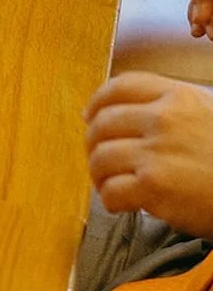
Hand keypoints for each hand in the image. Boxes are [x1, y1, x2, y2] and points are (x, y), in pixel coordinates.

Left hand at [84, 70, 212, 234]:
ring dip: (99, 175)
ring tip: (111, 184)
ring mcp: (157, 153)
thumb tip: (119, 111)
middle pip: (102, 124)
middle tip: (100, 159)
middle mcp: (164, 119)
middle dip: (93, 144)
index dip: (97, 102)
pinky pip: (110, 192)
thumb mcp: (208, 113)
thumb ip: (171, 108)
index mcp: (178, 96)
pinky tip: (122, 204)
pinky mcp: (154, 187)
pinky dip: (110, 201)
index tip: (89, 116)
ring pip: (100, 158)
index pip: (120, 87)